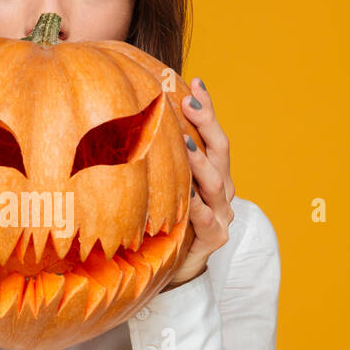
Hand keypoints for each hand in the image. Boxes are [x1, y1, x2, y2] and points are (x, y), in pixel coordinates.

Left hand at [164, 78, 235, 289]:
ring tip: (184, 142)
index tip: (196, 81)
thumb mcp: (166, 186)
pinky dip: (196, 206)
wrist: (178, 268)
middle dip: (207, 123)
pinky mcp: (214, 238)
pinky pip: (205, 219)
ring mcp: (221, 214)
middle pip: (221, 150)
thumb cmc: (168, 221)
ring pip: (216, 182)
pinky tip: (186, 193)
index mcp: (214, 173)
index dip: (207, 108)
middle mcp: (223, 190)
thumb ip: (158, 158)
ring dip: (199, 160)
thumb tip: (126, 117)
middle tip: (187, 103)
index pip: (213, 134)